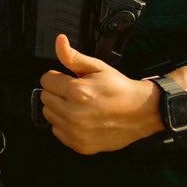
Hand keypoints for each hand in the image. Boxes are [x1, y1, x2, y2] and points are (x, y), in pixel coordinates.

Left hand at [39, 34, 159, 153]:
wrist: (141, 112)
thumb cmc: (120, 89)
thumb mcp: (97, 67)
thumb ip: (73, 56)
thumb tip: (59, 41)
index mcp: (77, 92)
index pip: (45, 80)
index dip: (57, 77)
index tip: (68, 79)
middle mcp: (74, 114)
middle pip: (45, 98)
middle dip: (57, 92)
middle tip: (75, 92)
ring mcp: (77, 132)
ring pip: (49, 115)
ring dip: (59, 108)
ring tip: (78, 105)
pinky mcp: (80, 145)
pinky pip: (57, 131)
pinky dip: (65, 124)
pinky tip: (80, 118)